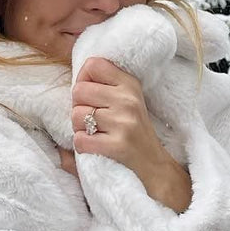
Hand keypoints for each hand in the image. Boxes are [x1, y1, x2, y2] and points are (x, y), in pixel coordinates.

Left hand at [68, 56, 191, 213]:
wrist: (154, 165)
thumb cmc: (133, 131)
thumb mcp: (126, 100)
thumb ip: (104, 85)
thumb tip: (74, 79)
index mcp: (130, 84)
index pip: (93, 65)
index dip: (83, 78)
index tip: (89, 94)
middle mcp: (128, 100)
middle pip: (78, 91)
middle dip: (79, 106)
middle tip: (92, 118)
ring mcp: (124, 123)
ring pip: (76, 115)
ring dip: (79, 128)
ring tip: (95, 133)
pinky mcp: (118, 146)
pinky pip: (80, 139)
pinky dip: (82, 146)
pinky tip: (95, 147)